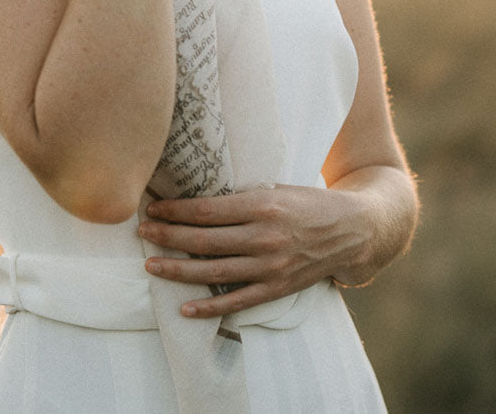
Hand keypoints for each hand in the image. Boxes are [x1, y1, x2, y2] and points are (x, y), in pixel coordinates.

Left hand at [137, 185, 371, 318]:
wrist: (354, 230)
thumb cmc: (307, 202)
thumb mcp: (273, 188)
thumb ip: (239, 195)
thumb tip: (194, 195)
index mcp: (261, 206)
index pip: (206, 210)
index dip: (174, 210)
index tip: (151, 208)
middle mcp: (264, 238)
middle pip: (203, 240)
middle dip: (167, 237)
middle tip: (141, 233)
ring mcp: (271, 267)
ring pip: (214, 272)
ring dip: (178, 271)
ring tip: (151, 266)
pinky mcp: (278, 288)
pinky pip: (238, 301)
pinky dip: (210, 308)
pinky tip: (185, 309)